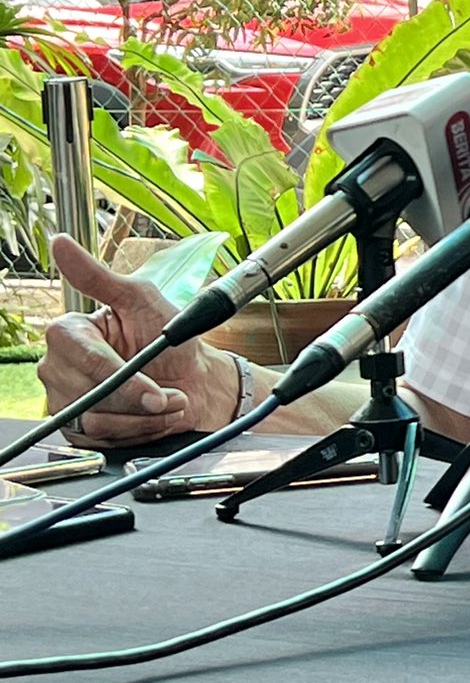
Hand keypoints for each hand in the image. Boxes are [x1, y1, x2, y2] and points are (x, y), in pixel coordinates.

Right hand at [35, 234, 239, 445]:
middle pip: (88, 393)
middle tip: (168, 392)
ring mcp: (67, 401)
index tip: (152, 383)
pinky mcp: (80, 429)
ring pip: (96, 419)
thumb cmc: (170, 339)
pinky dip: (137, 431)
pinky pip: (101, 439)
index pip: (79, 355)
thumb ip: (100, 277)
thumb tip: (60, 244)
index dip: (117, 373)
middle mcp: (60, 368)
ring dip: (144, 415)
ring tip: (166, 401)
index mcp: (69, 334)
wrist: (196, 382)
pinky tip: (152, 417)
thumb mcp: (141, 299)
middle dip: (140, 397)